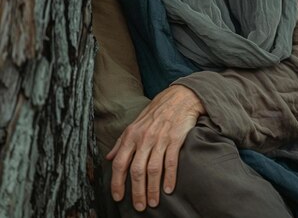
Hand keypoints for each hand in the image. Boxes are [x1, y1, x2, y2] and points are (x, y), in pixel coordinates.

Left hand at [106, 85, 204, 211]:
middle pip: (136, 170)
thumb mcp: (135, 124)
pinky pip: (171, 162)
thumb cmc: (156, 112)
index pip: (120, 163)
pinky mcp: (175, 139)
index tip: (118, 197)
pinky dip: (170, 178)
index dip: (117, 182)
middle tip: (139, 206)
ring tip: (153, 203)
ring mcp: (160, 138)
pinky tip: (169, 189)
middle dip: (137, 192)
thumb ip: (121, 142)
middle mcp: (144, 137)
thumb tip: (109, 158)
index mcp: (131, 134)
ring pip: (153, 170)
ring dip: (152, 189)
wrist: (180, 97)